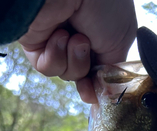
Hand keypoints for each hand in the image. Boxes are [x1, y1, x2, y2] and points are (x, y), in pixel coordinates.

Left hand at [19, 0, 136, 102]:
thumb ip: (112, 70)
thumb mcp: (120, 41)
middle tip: (85, 48)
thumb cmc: (104, 4)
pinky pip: (48, 68)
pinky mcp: (36, 43)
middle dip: (86, 71)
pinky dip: (56, 56)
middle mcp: (77, 34)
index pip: (98, 67)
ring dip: (74, 60)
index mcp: (100, 31)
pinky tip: (58, 35)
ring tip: (75, 36)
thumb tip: (105, 93)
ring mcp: (55, 39)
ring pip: (66, 74)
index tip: (101, 94)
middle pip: (83, 74)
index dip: (100, 83)